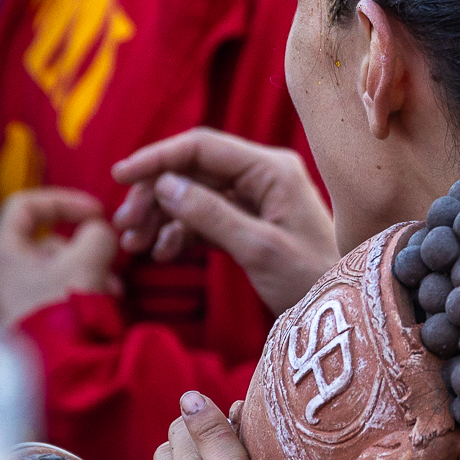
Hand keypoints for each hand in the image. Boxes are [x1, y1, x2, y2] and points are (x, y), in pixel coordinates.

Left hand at [0, 189, 118, 330]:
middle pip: (40, 245)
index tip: (96, 213)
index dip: (65, 201)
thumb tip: (97, 232)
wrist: (52, 377)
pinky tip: (95, 313)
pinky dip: (69, 298)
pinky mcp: (9, 331)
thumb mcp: (89, 262)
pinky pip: (42, 301)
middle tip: (111, 265)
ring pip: (45, 275)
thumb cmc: (62, 314)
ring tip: (112, 295)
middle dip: (82, 251)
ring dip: (82, 276)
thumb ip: (97, 234)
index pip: (26, 206)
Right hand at [110, 129, 337, 313]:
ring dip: (161, 216)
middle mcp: (262, 176)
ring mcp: (255, 199)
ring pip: (192, 195)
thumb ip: (210, 214)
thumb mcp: (259, 248)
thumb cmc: (312, 279)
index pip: (202, 147)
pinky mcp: (248, 224)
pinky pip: (203, 218)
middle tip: (125, 227)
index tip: (120, 176)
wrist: (339, 312)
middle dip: (155, 195)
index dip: (157, 158)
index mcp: (271, 169)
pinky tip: (162, 253)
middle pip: (192, 170)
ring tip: (136, 245)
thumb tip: (165, 185)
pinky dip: (179, 233)